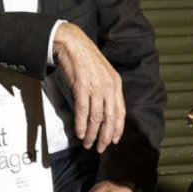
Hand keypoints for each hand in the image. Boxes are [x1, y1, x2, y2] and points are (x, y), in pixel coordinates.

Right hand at [53, 23, 124, 152]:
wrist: (72, 43)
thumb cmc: (85, 58)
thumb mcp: (102, 73)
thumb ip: (105, 90)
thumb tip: (103, 110)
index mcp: (116, 83)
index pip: (120, 111)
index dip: (118, 128)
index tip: (114, 141)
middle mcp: (108, 86)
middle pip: (110, 118)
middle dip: (105, 136)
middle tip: (100, 148)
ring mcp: (96, 87)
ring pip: (96, 117)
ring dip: (91, 134)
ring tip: (88, 143)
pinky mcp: (81, 87)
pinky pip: (83, 111)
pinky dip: (81, 125)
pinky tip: (80, 133)